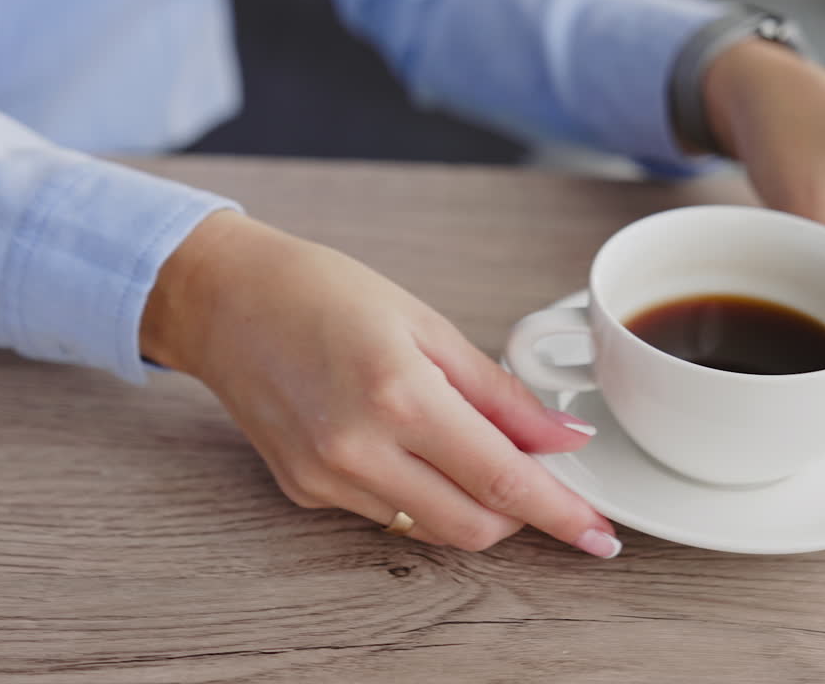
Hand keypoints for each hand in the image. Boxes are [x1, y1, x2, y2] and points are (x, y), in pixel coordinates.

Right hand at [140, 211, 618, 555]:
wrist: (224, 300)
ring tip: (466, 447)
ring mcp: (326, 478)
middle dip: (520, 515)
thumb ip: (499, 393)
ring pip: (429, 529)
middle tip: (536, 478)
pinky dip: (419, 495)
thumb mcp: (425, 324)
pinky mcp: (304, 491)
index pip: (503, 480)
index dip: (562, 513)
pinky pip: (386, 515)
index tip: (599, 532)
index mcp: (398, 394)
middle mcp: (357, 449)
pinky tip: (409, 446)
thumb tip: (561, 438)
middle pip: (472, 527)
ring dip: (469, 505)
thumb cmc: (319, 292)